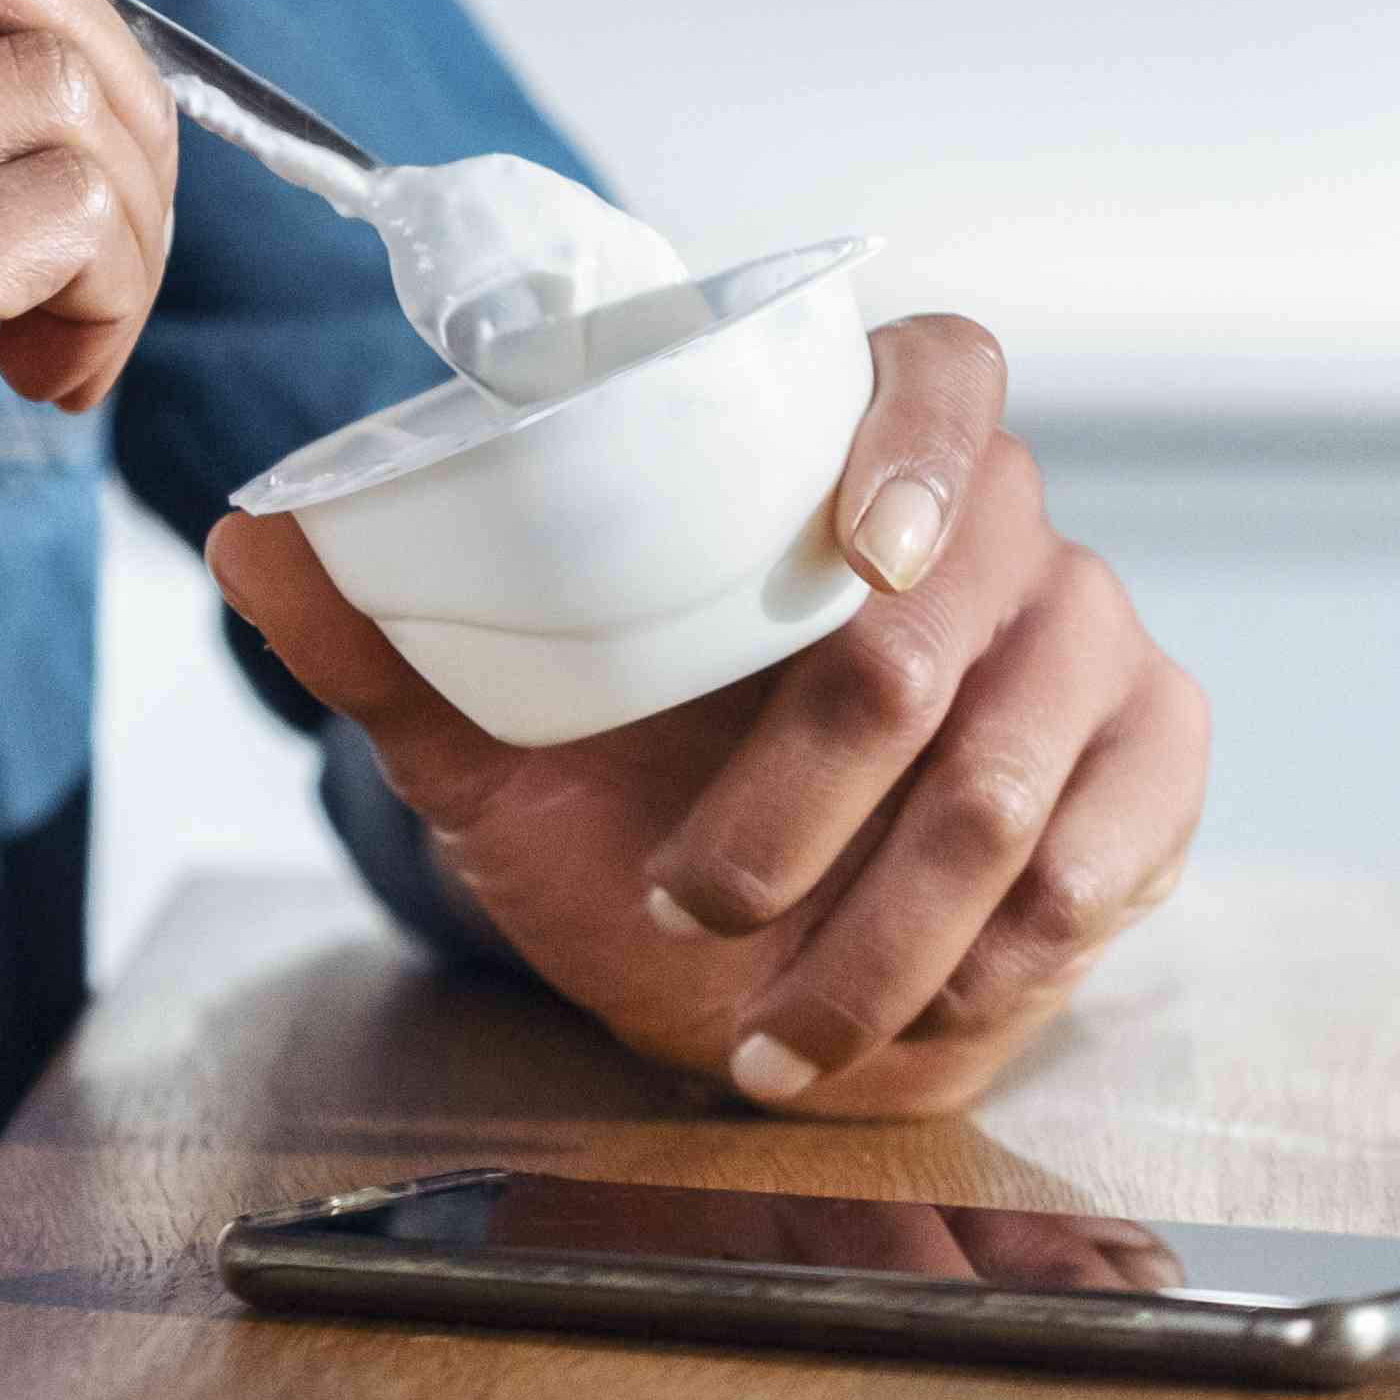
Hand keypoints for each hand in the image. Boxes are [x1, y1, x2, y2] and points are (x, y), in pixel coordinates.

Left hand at [213, 314, 1204, 1114]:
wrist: (734, 961)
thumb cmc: (627, 806)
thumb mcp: (492, 732)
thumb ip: (383, 632)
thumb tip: (247, 534)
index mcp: (847, 457)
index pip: (941, 373)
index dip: (918, 444)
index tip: (860, 551)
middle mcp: (997, 534)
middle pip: (964, 607)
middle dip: (818, 787)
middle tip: (696, 898)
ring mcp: (1089, 648)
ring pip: (1019, 770)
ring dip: (890, 926)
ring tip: (772, 1026)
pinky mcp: (1152, 772)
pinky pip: (1114, 853)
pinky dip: (1004, 961)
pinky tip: (912, 1018)